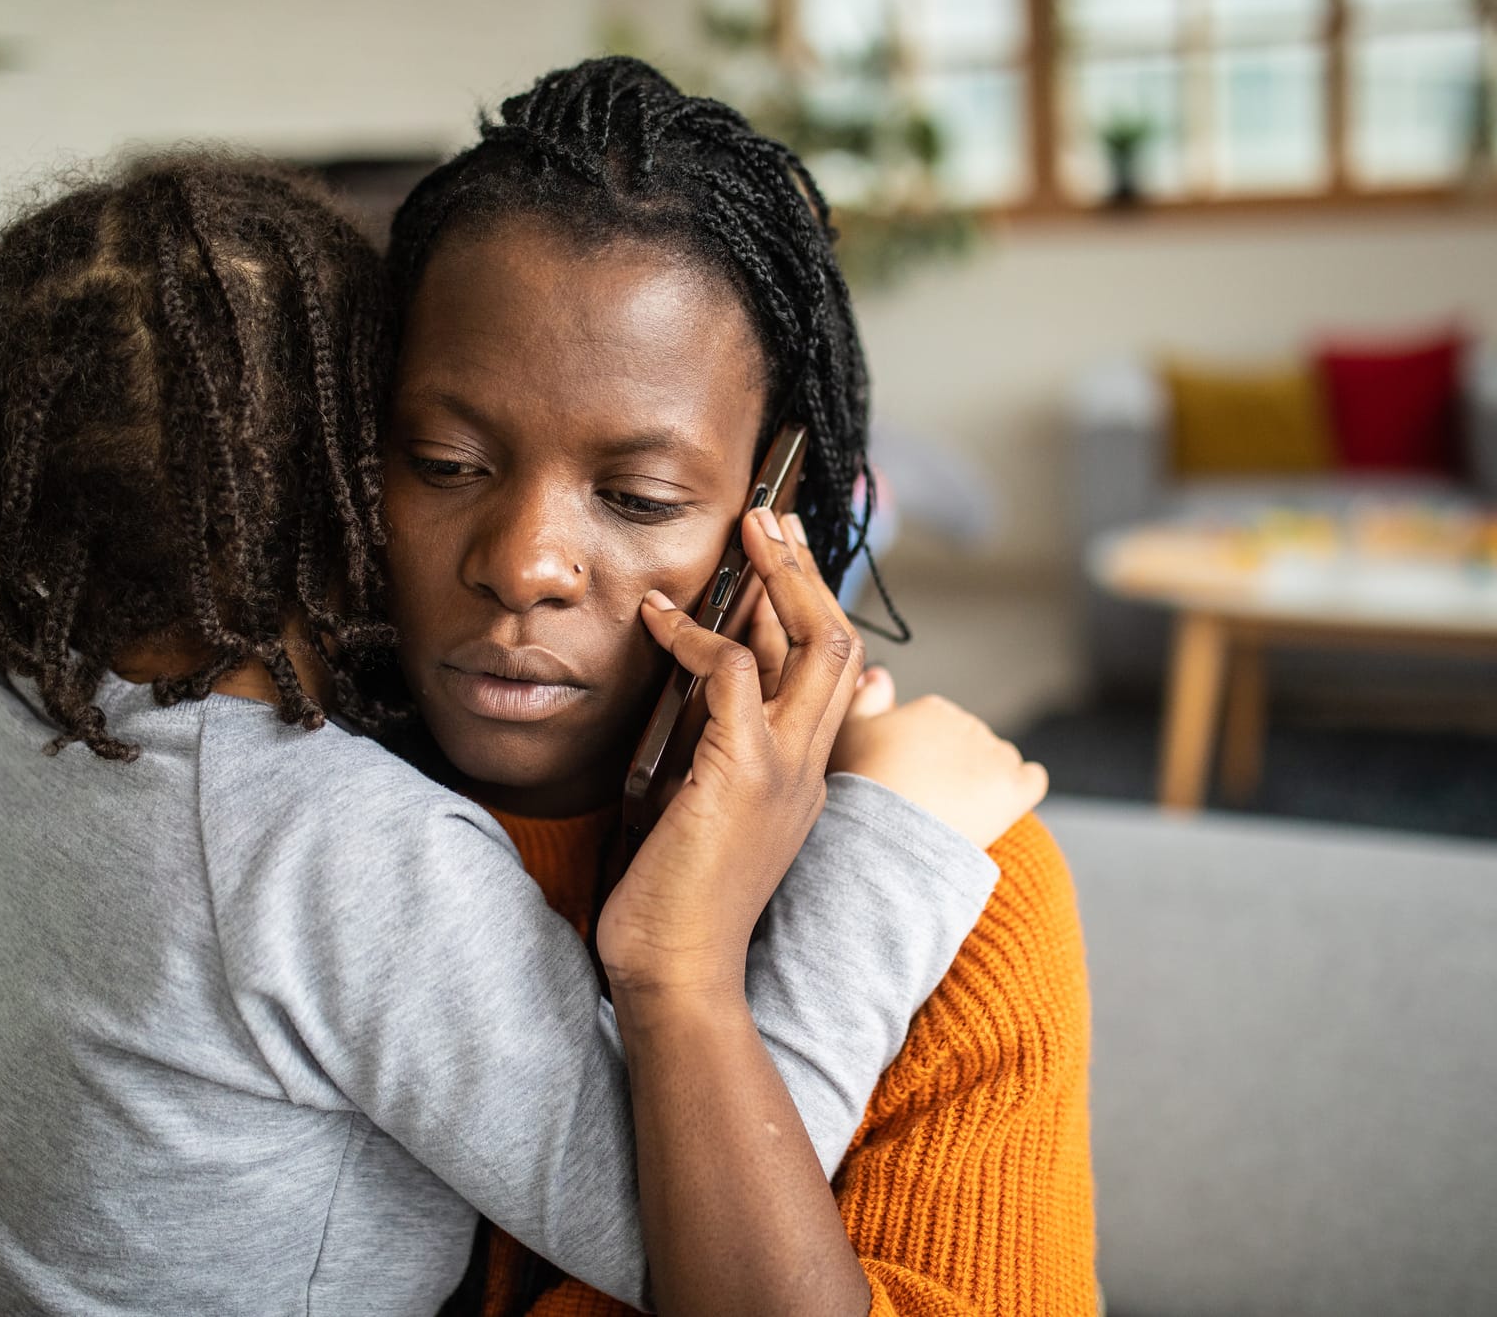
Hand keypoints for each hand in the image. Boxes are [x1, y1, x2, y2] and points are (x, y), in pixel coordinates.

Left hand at [598, 507, 863, 997]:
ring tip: (749, 529)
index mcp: (806, 777)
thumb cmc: (678, 909)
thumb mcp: (704, 819)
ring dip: (780, 577)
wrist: (683, 977)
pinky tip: (658, 620)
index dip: (807, 610)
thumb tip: (693, 706)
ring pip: (815, 644)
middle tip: (772, 518)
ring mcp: (785, 768)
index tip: (779, 563)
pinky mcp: (744, 772)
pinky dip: (697, 634)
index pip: (826, 673)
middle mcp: (810, 766)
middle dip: (807, 572)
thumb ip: (713, 760)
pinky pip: (733, 672)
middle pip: (838, 643)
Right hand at [828, 668, 1048, 845]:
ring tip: (958, 809)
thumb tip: (881, 673)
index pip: (939, 724)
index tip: (908, 775)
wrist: (887, 830)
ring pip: (999, 761)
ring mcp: (995, 755)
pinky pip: (1032, 780)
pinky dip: (1021, 789)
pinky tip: (1000, 806)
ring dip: (986, 779)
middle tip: (929, 798)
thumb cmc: (862, 782)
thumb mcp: (849, 730)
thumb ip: (867, 696)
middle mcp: (968, 723)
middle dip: (954, 765)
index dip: (924, 752)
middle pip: (969, 743)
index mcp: (932, 708)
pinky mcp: (1015, 788)